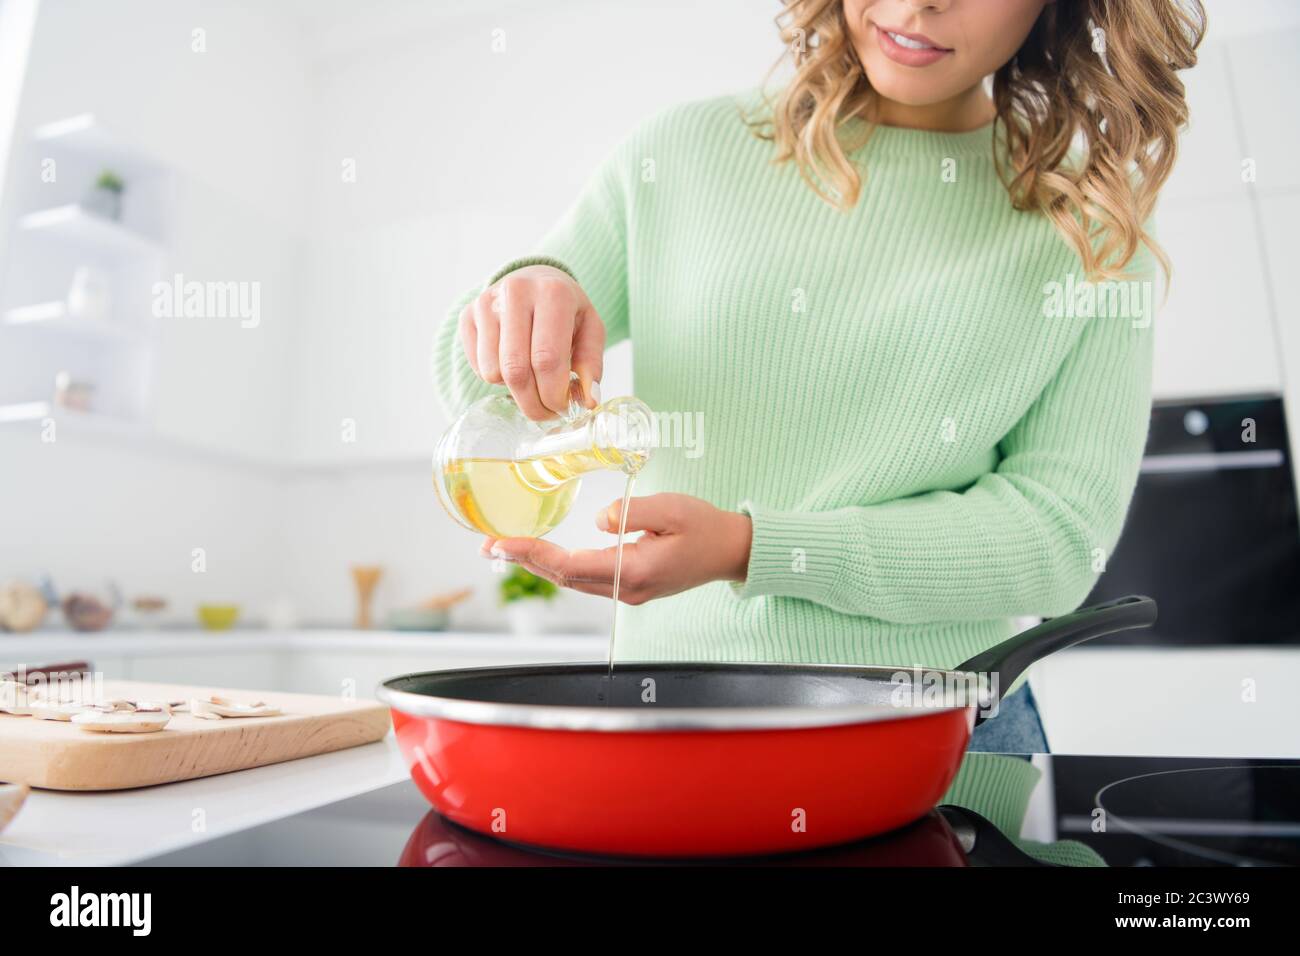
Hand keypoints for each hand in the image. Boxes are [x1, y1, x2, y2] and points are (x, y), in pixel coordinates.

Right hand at [459, 264, 604, 420]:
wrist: (534, 280)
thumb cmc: (566, 311)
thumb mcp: (590, 330)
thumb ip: (591, 364)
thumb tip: (588, 401)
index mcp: (552, 293)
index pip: (547, 359)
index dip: (554, 394)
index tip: (562, 408)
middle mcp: (515, 292)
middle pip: (516, 371)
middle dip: (533, 403)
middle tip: (546, 411)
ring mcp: (486, 303)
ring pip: (493, 372)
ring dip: (514, 391)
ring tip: (532, 379)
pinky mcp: (467, 316)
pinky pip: (478, 367)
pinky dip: (497, 378)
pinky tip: (512, 363)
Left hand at [480, 494, 752, 603]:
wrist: (732, 551)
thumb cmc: (706, 526)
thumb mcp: (673, 508)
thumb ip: (633, 512)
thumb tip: (600, 521)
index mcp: (633, 571)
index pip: (569, 566)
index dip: (532, 553)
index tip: (501, 543)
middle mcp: (625, 589)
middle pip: (563, 578)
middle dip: (524, 560)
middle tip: (487, 546)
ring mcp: (627, 592)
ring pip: (572, 580)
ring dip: (537, 564)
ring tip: (505, 548)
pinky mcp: (630, 586)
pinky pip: (585, 578)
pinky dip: (558, 566)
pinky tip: (542, 553)